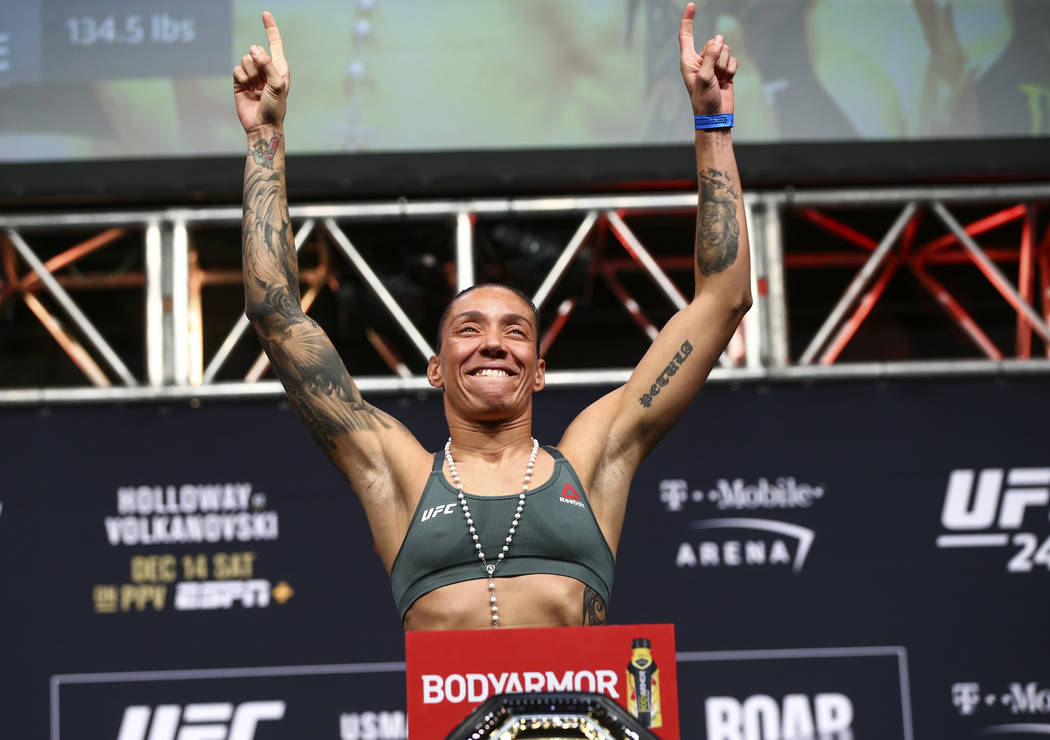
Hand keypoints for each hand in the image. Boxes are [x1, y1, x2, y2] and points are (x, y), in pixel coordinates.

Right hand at [233, 11, 289, 133]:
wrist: (262, 125)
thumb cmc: (275, 107)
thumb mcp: (277, 85)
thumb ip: (267, 64)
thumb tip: (254, 48)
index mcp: (279, 67)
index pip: (274, 43)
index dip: (270, 28)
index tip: (265, 13)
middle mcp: (266, 69)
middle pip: (255, 51)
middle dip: (257, 64)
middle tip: (262, 83)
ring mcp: (252, 75)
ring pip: (245, 59)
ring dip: (250, 74)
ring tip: (256, 89)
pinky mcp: (240, 81)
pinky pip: (236, 69)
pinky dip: (241, 79)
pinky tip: (247, 90)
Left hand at [678, 2, 737, 116]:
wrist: (716, 117)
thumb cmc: (704, 101)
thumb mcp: (705, 77)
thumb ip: (710, 56)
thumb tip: (717, 39)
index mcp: (688, 61)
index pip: (686, 35)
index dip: (688, 20)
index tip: (691, 5)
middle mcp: (700, 60)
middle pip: (713, 42)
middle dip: (718, 55)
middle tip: (714, 74)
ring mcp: (713, 65)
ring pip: (725, 50)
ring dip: (725, 64)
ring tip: (719, 80)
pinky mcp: (724, 70)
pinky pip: (733, 59)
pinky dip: (732, 70)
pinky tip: (727, 81)